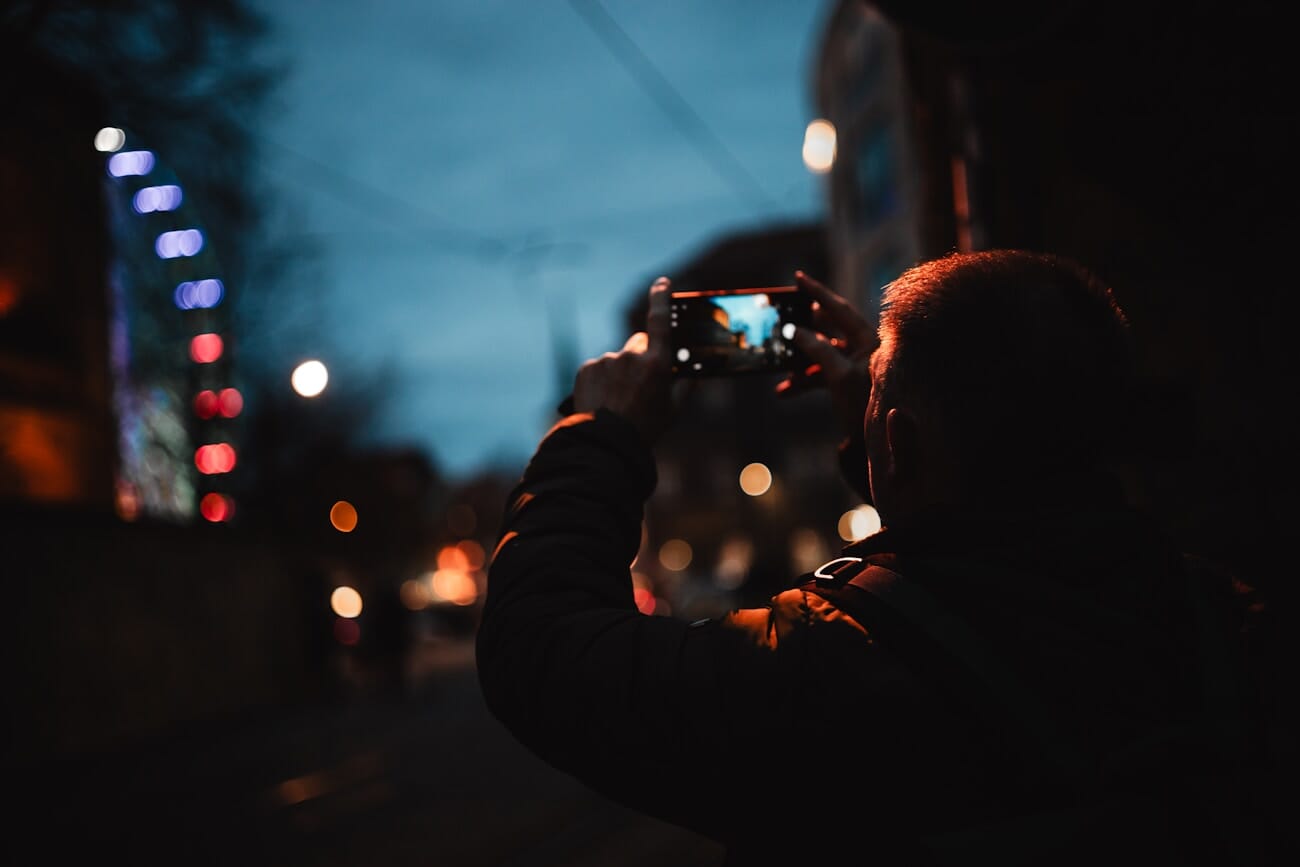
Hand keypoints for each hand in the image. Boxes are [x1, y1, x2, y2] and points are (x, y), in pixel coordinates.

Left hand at [571, 276, 677, 443]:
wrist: (606, 443)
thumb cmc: (645, 428)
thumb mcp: (674, 409)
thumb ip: (687, 386)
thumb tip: (699, 372)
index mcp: (658, 363)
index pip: (660, 320)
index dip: (661, 298)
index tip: (662, 282)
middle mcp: (632, 356)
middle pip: (639, 342)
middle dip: (641, 354)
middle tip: (640, 382)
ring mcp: (608, 360)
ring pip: (618, 359)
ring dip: (619, 371)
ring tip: (618, 400)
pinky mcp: (588, 367)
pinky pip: (599, 367)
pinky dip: (601, 379)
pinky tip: (603, 399)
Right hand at [775, 270, 876, 440]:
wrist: (879, 443)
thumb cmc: (866, 405)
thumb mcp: (839, 376)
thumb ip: (817, 350)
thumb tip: (794, 331)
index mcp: (868, 339)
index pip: (839, 308)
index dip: (818, 292)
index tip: (798, 277)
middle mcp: (863, 348)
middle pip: (827, 330)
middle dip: (802, 330)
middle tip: (781, 320)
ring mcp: (855, 366)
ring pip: (819, 355)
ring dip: (798, 364)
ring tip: (780, 372)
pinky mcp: (847, 383)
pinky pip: (820, 375)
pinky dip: (802, 382)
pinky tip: (784, 392)